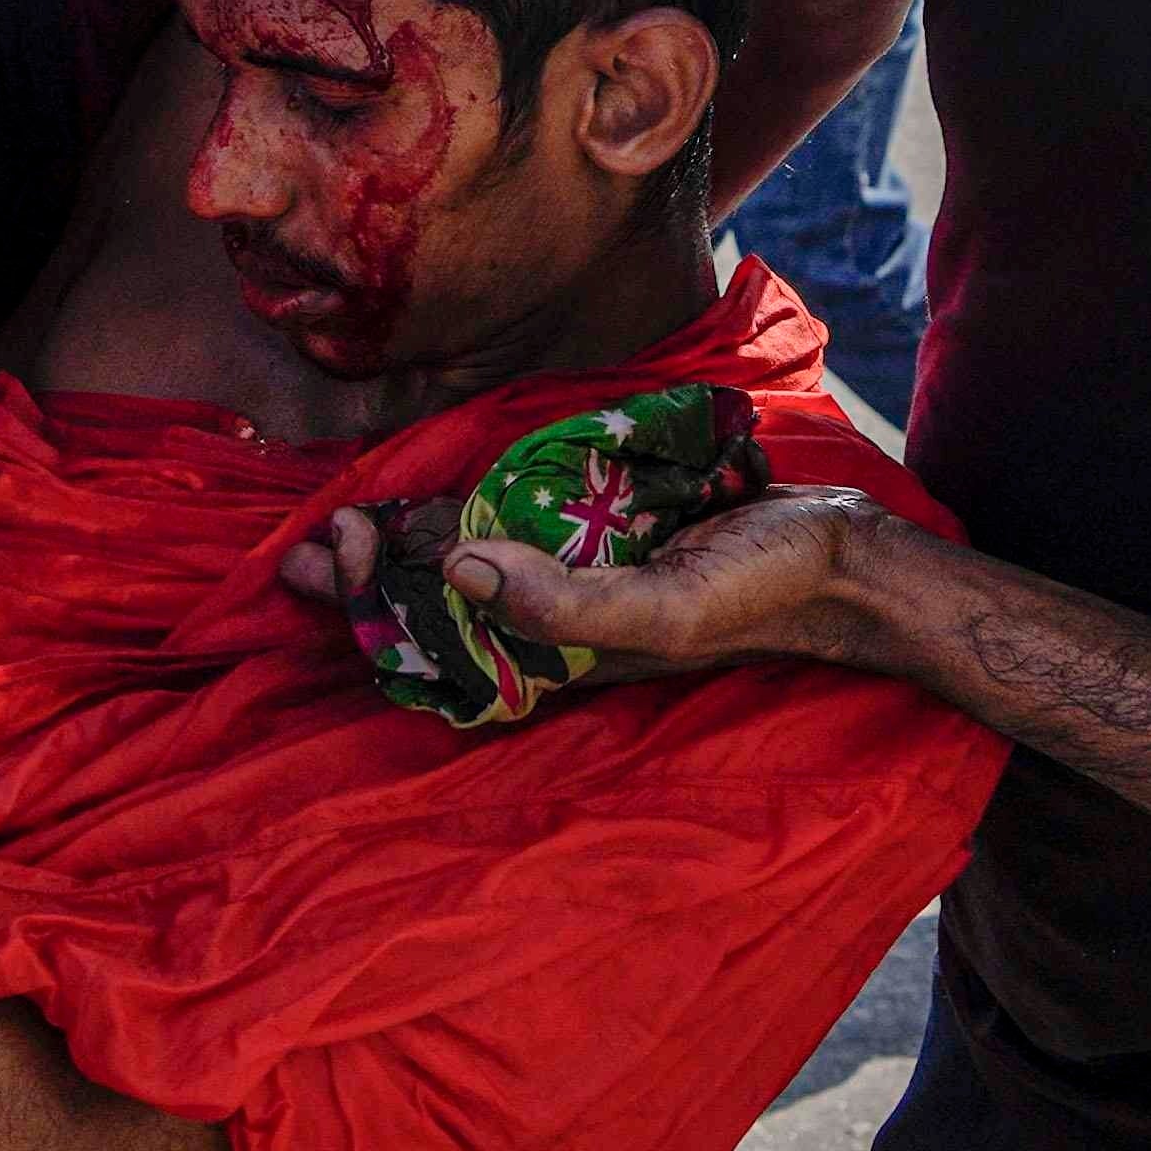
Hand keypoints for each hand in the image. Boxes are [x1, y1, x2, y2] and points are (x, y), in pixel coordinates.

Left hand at [286, 480, 898, 678]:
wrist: (833, 556)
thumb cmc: (754, 593)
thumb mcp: (661, 610)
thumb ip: (565, 603)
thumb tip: (459, 566)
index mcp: (550, 652)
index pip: (434, 640)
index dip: (370, 603)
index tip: (337, 549)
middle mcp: (547, 617)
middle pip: (433, 603)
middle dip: (364, 576)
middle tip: (317, 536)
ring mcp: (568, 571)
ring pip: (461, 560)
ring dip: (400, 542)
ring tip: (340, 518)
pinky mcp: (594, 528)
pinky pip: (511, 520)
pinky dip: (461, 511)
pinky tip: (418, 497)